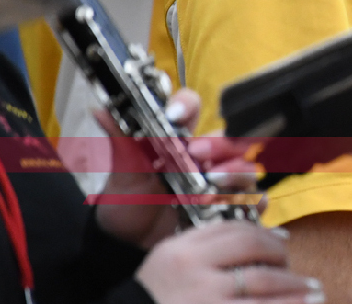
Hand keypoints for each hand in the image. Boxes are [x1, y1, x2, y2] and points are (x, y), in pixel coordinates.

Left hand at [94, 89, 261, 248]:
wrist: (127, 245)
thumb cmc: (126, 203)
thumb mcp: (122, 173)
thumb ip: (119, 141)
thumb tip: (99, 108)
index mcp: (176, 139)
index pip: (189, 108)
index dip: (186, 106)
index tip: (174, 116)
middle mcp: (203, 156)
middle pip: (227, 136)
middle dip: (217, 143)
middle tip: (197, 154)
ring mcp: (220, 181)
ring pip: (244, 165)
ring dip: (235, 170)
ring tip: (214, 181)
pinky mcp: (230, 206)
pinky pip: (253, 200)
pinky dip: (252, 200)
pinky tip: (236, 205)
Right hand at [136, 222, 322, 303]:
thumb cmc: (156, 300)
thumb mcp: (170, 264)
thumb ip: (208, 246)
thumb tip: (274, 234)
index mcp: (181, 249)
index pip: (232, 228)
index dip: (264, 232)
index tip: (283, 240)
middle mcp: (193, 268)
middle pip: (251, 246)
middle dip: (280, 254)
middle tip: (294, 266)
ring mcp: (205, 296)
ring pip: (262, 280)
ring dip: (294, 285)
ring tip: (314, 292)